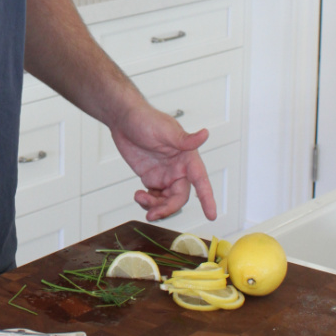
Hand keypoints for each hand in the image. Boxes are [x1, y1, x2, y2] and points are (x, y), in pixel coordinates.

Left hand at [109, 100, 214, 221]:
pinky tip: (138, 195)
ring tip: (140, 199)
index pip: (201, 181)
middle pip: (179, 197)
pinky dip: (148, 202)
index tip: (211, 215)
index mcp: (187, 158)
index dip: (207, 198)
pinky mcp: (151, 178)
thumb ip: (185, 139)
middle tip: (152, 213)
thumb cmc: (146, 119)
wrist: (123, 119)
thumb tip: (205, 134)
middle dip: (167, 208)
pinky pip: (154, 198)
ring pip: (167, 201)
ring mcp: (165, 175)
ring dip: (156, 207)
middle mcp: (178, 169)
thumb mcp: (165, 130)